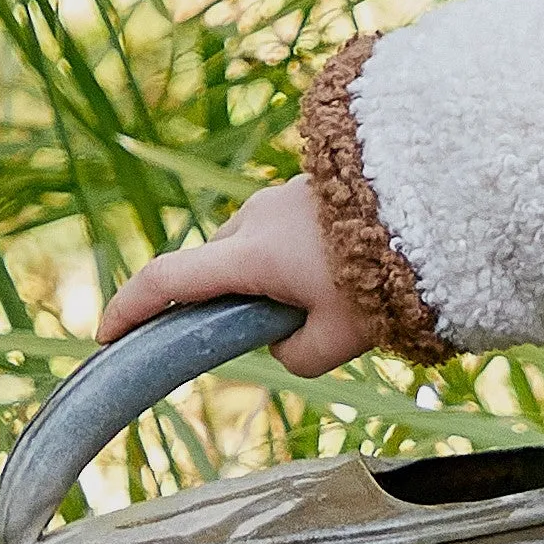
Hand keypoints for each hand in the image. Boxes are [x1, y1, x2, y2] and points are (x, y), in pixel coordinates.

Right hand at [97, 173, 373, 378]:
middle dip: (231, 302)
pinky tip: (345, 270)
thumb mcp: (340, 341)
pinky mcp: (304, 188)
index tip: (105, 333)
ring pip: (251, 250)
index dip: (130, 309)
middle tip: (293, 328)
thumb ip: (295, 356)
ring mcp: (277, 197)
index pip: (167, 281)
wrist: (438, 205)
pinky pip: (281, 233)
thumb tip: (280, 343)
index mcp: (250, 254)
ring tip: (336, 298)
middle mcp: (252, 218)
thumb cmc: (389, 277)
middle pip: (215, 268)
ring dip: (270, 279)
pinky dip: (294, 258)